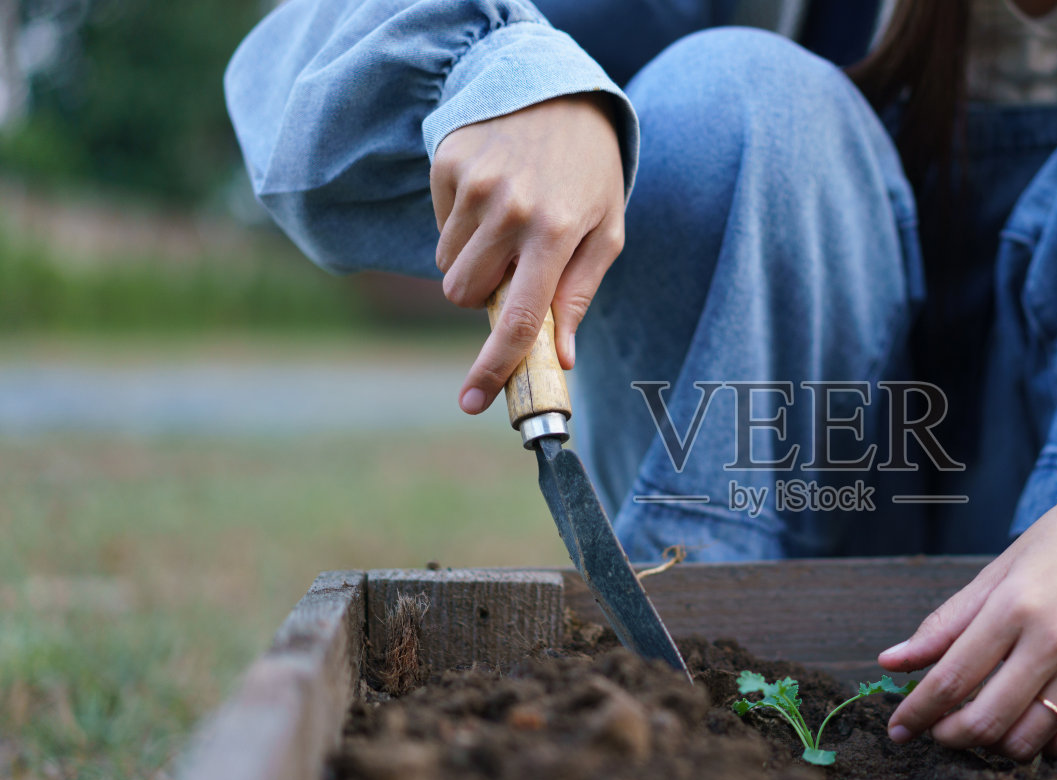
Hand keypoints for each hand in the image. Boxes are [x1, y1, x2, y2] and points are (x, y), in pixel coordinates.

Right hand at [430, 93, 625, 413]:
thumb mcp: (606, 230)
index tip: (472, 401)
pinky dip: (461, 224)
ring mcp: (474, 184)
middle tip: (516, 265)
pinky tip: (492, 194)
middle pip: (464, 295)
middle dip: (484, 295)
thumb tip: (560, 357)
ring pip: (448, 264)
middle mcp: (511, 209)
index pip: (518, 318)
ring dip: (473, 260)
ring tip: (509, 223)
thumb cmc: (590, 173)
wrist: (560, 90)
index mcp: (557, 233)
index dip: (493, 366)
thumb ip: (580, 294)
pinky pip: (439, 226)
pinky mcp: (446, 163)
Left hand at [880, 455, 1056, 759]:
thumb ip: (946, 622)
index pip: (952, 678)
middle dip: (949, 737)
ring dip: (995, 746)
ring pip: (1029, 740)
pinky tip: (1030, 725)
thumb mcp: (999, 571)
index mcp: (1015, 605)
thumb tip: (891, 662)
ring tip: (983, 725)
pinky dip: (1045, 746)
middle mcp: (1055, 639)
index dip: (917, 712)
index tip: (897, 729)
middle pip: (986, 720)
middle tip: (938, 731)